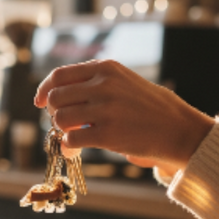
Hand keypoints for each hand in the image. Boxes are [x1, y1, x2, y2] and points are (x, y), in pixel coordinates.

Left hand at [35, 60, 213, 173]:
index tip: (40, 102)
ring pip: (59, 118)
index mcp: (106, 69)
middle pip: (55, 97)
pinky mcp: (108, 134)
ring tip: (74, 136)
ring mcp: (106, 109)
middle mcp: (104, 85)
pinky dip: (69, 146)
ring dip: (61, 130)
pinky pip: (71, 139)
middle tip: (66, 123)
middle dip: (54, 113)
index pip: (59, 75)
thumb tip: (53, 95)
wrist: (178, 129)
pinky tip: (77, 149)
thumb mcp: (123, 82)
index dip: (44, 89)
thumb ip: (93, 83)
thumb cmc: (149, 108)